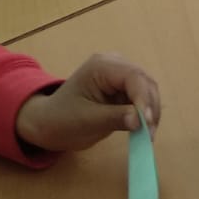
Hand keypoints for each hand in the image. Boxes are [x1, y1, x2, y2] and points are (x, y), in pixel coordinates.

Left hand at [14, 52, 160, 151]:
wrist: (48, 123)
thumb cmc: (62, 120)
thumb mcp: (87, 121)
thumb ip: (115, 118)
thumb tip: (140, 121)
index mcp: (101, 66)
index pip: (133, 77)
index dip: (144, 98)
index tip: (147, 123)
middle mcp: (114, 64)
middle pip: (144, 81)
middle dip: (149, 107)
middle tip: (150, 134)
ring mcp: (119, 75)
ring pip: (146, 90)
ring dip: (150, 111)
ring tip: (148, 134)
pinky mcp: (122, 88)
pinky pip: (141, 98)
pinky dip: (144, 113)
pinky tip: (143, 128)